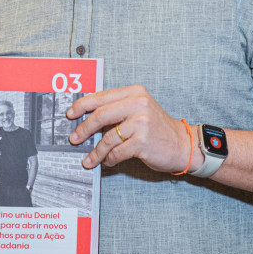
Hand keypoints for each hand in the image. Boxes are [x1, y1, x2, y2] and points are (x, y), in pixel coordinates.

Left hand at [66, 85, 196, 172]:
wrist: (182, 145)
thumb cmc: (156, 128)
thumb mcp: (138, 110)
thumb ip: (117, 109)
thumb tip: (86, 117)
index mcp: (134, 92)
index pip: (101, 97)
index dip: (82, 105)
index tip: (70, 114)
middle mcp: (138, 104)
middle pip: (100, 115)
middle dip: (84, 129)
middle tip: (74, 139)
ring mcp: (141, 122)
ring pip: (108, 137)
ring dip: (96, 151)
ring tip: (89, 159)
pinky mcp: (143, 141)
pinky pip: (117, 152)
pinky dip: (109, 159)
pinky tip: (107, 161)